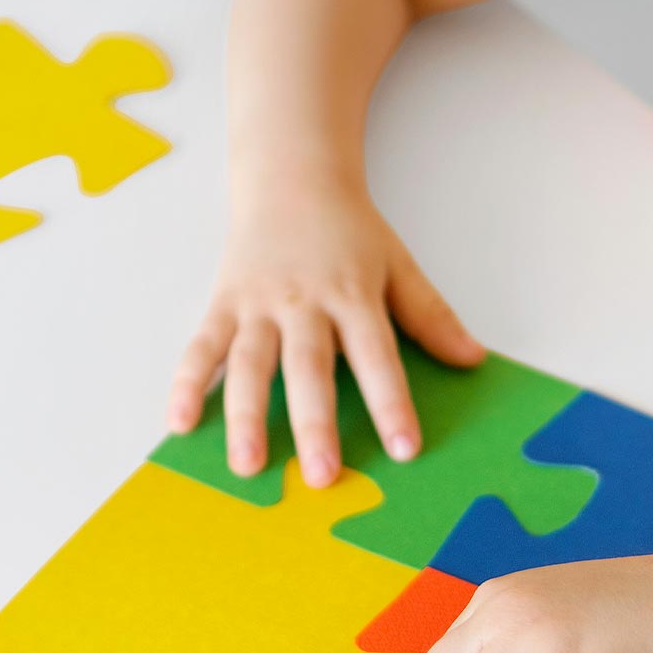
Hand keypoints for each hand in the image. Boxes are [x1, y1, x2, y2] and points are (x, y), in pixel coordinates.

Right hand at [165, 177, 484, 486]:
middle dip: (314, 424)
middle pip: (309, 369)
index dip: (391, 402)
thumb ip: (430, 315)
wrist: (289, 176)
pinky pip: (202, 347)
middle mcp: (303, 302)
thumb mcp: (397, 264)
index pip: (376, 356)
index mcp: (353, 295)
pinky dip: (187, 383)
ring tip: (248, 465)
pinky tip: (179, 422)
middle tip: (321, 476)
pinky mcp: (222, 304)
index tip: (404, 449)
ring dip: (247, 416)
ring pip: (250, 364)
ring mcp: (257, 304)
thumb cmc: (348, 230)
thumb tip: (472, 359)